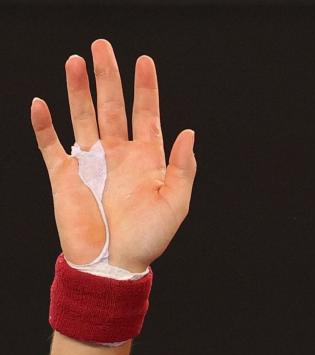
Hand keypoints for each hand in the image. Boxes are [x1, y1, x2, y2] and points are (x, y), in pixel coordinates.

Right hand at [31, 39, 196, 272]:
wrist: (113, 263)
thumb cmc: (148, 238)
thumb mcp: (175, 203)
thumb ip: (182, 168)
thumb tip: (188, 132)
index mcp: (146, 159)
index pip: (146, 114)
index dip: (145, 88)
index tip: (143, 60)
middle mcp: (118, 154)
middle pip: (111, 106)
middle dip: (108, 76)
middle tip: (102, 46)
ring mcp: (90, 162)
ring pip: (82, 116)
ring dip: (78, 89)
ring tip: (75, 61)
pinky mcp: (65, 175)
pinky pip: (50, 145)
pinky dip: (43, 125)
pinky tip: (40, 103)